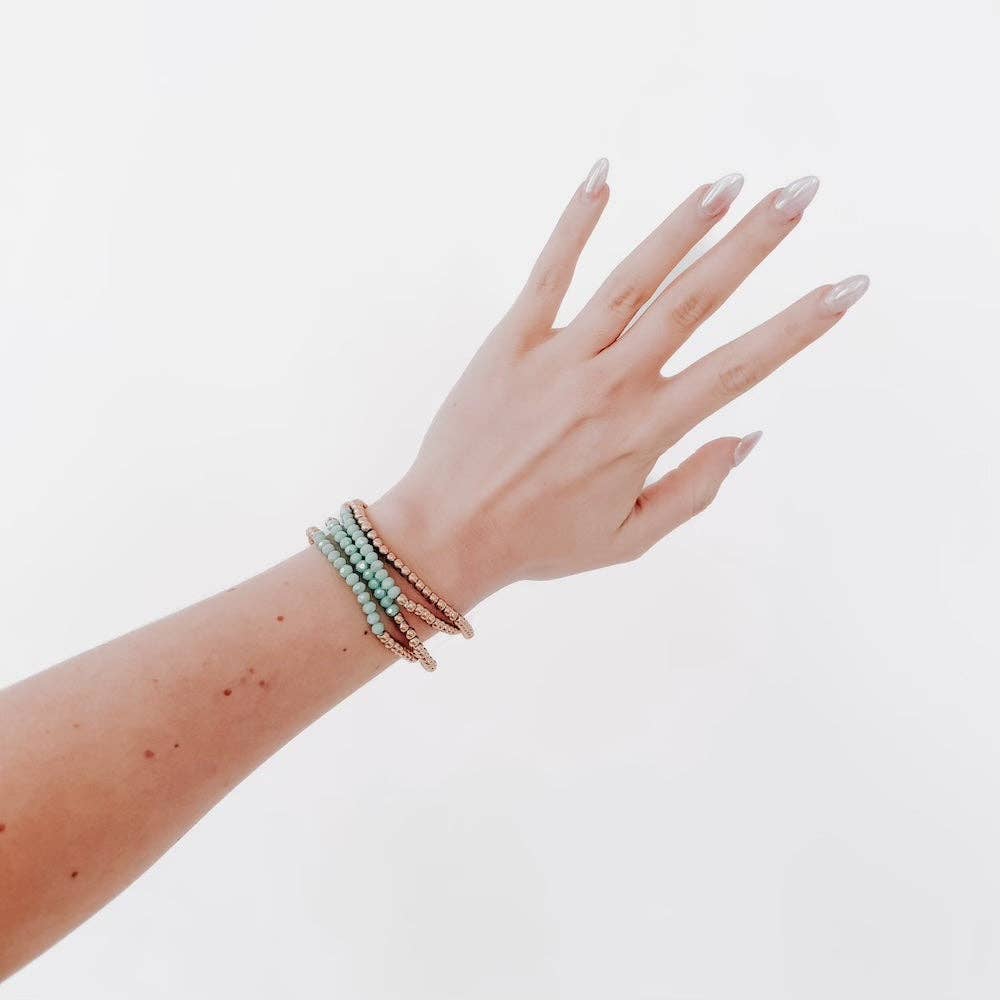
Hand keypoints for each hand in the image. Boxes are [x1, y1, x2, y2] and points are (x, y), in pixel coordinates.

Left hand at [370, 160, 867, 610]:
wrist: (446, 535)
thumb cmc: (539, 542)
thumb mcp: (629, 539)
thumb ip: (695, 489)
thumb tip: (748, 436)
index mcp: (646, 432)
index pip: (740, 367)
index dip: (800, 325)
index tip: (846, 286)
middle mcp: (611, 384)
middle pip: (696, 300)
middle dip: (755, 243)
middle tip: (800, 193)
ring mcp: (559, 356)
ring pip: (634, 277)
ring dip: (685, 225)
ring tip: (730, 182)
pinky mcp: (511, 341)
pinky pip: (549, 271)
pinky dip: (575, 222)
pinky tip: (604, 174)